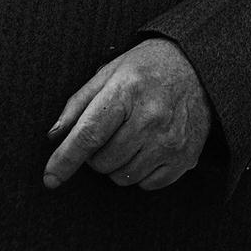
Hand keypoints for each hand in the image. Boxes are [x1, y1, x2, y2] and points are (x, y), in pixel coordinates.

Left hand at [44, 38, 210, 190]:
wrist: (200, 66)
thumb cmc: (149, 67)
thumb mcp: (112, 71)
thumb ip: (79, 103)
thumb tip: (54, 136)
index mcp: (127, 91)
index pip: (88, 135)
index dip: (64, 160)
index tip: (50, 178)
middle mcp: (151, 117)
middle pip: (103, 162)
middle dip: (96, 154)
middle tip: (110, 133)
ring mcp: (171, 139)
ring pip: (122, 177)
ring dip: (118, 165)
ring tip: (131, 138)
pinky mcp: (186, 156)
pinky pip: (147, 184)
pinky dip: (141, 173)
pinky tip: (148, 148)